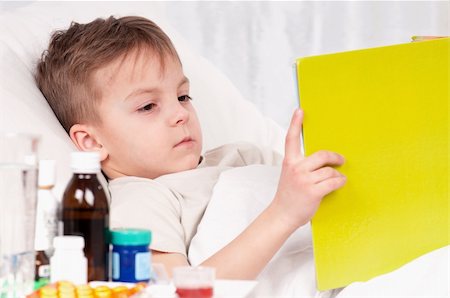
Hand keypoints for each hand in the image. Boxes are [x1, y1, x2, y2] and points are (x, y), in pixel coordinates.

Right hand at [272, 109, 345, 230]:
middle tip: (341, 160)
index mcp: (289, 162)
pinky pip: (333, 182)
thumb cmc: (288, 196)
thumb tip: (322, 160)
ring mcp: (304, 180)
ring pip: (330, 171)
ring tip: (338, 179)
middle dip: (335, 157)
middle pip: (322, 155)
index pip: (291, 139)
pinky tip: (340, 183)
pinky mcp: (313, 191)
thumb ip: (301, 166)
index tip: (300, 111)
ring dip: (337, 175)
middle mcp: (296, 168)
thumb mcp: (289, 176)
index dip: (295, 123)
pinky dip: (339, 182)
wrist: (282, 215)